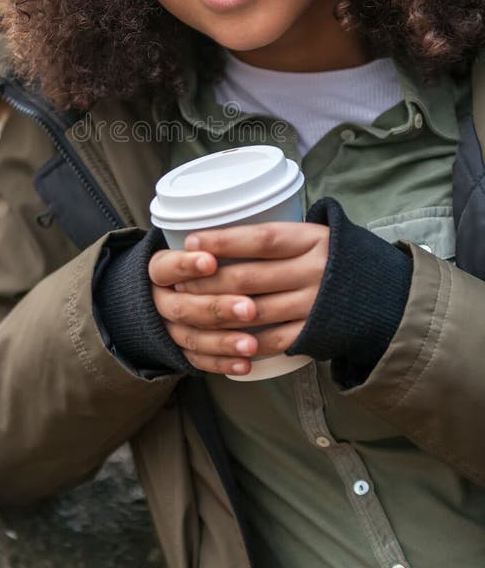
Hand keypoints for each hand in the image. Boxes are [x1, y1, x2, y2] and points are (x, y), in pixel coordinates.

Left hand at [149, 222, 328, 374]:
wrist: (387, 297)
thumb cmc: (339, 260)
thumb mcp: (320, 235)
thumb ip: (284, 235)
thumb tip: (229, 226)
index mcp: (313, 240)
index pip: (261, 239)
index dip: (224, 241)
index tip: (192, 241)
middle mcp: (315, 271)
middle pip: (250, 277)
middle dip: (208, 280)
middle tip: (180, 281)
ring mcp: (315, 305)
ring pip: (254, 311)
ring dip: (218, 312)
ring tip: (191, 308)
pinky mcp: (315, 333)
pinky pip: (272, 340)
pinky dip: (244, 340)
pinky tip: (222, 337)